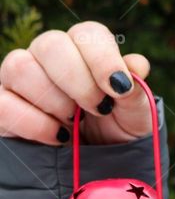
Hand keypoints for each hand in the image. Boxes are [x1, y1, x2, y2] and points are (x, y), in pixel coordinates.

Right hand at [0, 21, 152, 146]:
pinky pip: (2, 103)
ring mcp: (20, 80)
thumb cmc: (118, 130)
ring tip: (75, 123)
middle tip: (99, 108)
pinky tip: (59, 136)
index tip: (119, 88)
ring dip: (54, 100)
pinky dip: (33, 122)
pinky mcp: (4, 106)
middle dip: (78, 80)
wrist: (98, 164)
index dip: (103, 58)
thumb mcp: (136, 115)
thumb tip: (136, 65)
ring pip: (19, 67)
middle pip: (50, 43)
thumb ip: (136, 90)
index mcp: (85, 52)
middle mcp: (48, 58)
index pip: (87, 34)